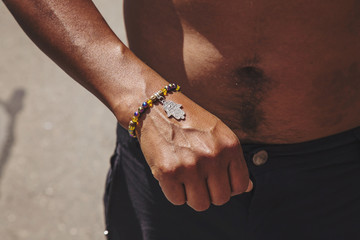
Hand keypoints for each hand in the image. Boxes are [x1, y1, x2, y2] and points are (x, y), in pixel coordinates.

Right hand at [137, 94, 252, 210]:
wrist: (157, 107)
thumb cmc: (190, 122)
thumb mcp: (219, 133)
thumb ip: (233, 160)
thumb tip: (247, 187)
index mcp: (230, 146)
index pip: (240, 186)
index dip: (228, 187)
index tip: (216, 179)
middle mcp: (213, 156)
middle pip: (221, 199)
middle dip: (210, 192)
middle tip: (198, 177)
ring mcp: (190, 165)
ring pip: (200, 204)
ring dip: (192, 195)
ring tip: (185, 176)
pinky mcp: (168, 172)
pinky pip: (177, 200)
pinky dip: (174, 192)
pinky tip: (172, 174)